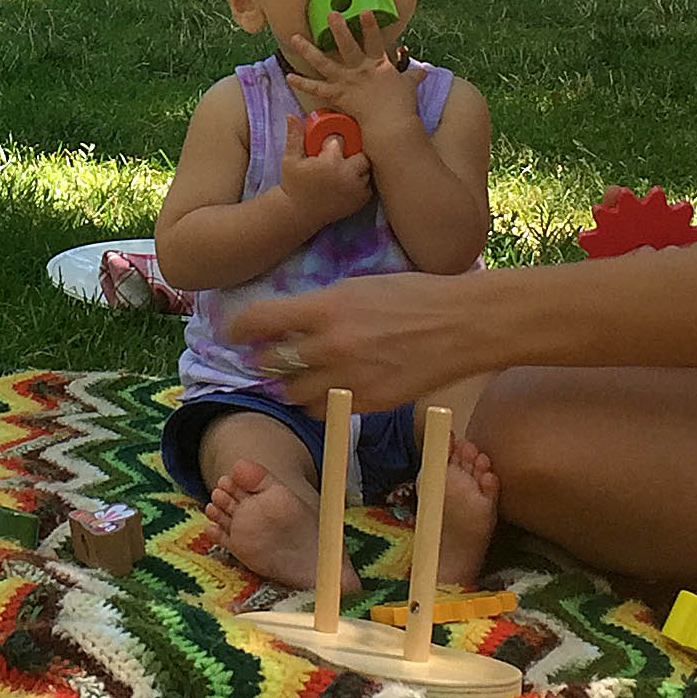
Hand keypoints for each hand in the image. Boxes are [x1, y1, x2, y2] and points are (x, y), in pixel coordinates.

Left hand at [229, 268, 484, 411]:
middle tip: (265, 358)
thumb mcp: (359, 286)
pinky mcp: (368, 403)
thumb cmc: (415, 296)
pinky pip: (326, 411)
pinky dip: (320, 402)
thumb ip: (321, 306)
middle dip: (265, 361)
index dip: (239, 329)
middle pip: (272, 364)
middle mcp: (331, 346)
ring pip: (295, 394)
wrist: (461, 326)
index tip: (235, 332)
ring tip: (299, 376)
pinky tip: (329, 389)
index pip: (261, 321)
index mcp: (326, 308)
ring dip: (291, 386)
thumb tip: (291, 319)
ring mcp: (349, 378)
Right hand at [276, 113, 374, 228]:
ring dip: (358, 166)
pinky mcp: (361, 200)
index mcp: (331, 162)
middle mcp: (348, 175)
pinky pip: (369, 183)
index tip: (326, 147)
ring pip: (367, 167)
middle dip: (352, 152)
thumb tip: (292, 115)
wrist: (298, 214)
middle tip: (338, 158)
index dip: (333, 142)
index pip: (340, 140)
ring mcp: (356, 189)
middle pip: (362, 152)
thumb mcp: (290, 159)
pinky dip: (361, 180)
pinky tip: (348, 180)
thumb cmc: (293, 184)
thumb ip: (295, 136)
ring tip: (343, 169)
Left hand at [282, 9, 415, 136]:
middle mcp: (360, 69)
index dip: (369, 26)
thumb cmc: (401, 106)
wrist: (391, 126)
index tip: (363, 11)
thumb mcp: (408, 87)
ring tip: (295, 38)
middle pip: (347, 45)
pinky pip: (316, 88)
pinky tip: (289, 76)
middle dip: (339, 29)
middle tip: (330, 13)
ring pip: (324, 62)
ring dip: (308, 50)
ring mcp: (346, 82)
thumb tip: (424, 71)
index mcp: (378, 65)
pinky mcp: (336, 95)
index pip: (374, 40)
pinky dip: (302, 83)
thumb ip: (413, 76)